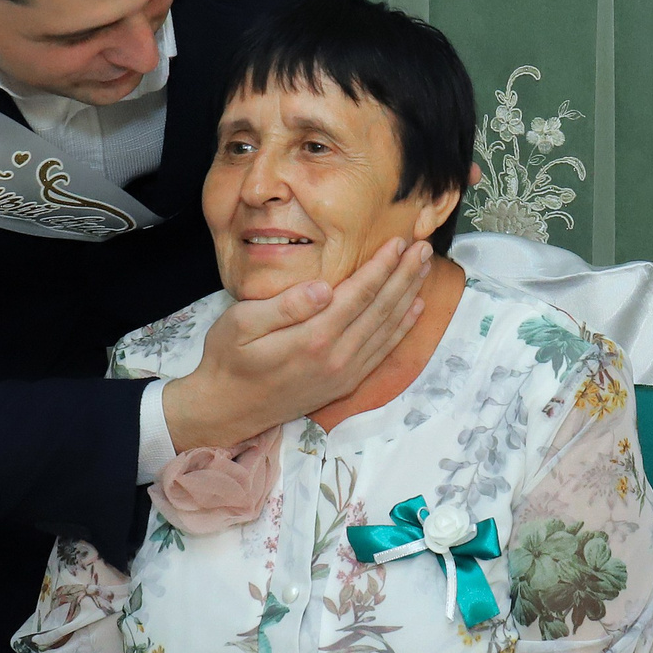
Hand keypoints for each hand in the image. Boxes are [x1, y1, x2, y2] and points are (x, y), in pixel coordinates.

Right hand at [162, 238, 432, 451]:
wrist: (228, 410)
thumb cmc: (228, 360)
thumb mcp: (240, 325)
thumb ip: (284, 306)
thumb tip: (323, 288)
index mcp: (313, 338)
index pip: (359, 295)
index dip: (382, 266)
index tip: (399, 241)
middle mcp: (337, 358)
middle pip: (382, 309)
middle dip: (405, 275)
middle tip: (424, 247)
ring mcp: (344, 374)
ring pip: (388, 329)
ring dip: (409, 296)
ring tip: (424, 268)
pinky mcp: (345, 384)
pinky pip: (382, 351)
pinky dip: (402, 328)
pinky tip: (414, 309)